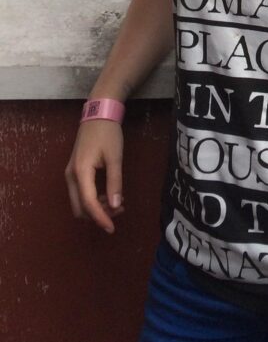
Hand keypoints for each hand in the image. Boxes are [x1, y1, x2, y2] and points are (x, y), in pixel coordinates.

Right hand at [65, 119, 124, 233]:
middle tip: (119, 211)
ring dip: (96, 208)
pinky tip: (109, 195)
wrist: (98, 115)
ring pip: (79, 202)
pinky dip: (93, 200)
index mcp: (80, 173)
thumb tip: (115, 205)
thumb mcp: (115, 157)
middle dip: (98, 215)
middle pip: (80, 208)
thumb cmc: (108, 134)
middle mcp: (70, 177)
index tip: (112, 228)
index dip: (100, 218)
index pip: (88, 204)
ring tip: (117, 203)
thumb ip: (115, 182)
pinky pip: (81, 194)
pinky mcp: (74, 172)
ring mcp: (70, 175)